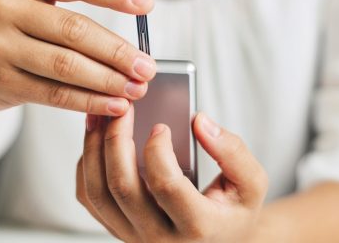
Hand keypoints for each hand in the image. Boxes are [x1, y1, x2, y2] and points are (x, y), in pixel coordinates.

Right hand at [0, 0, 156, 114]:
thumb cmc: (8, 38)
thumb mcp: (30, 12)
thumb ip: (72, 21)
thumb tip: (132, 49)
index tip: (146, 6)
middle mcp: (6, 8)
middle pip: (75, 30)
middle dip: (117, 51)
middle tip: (147, 67)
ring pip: (66, 65)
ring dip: (107, 80)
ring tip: (136, 90)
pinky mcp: (0, 81)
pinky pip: (54, 93)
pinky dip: (88, 101)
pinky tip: (113, 105)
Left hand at [76, 107, 268, 241]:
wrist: (218, 242)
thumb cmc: (233, 211)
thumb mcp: (251, 183)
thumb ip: (233, 152)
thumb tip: (200, 121)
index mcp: (197, 227)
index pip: (166, 186)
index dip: (158, 151)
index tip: (160, 126)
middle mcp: (160, 238)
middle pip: (123, 187)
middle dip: (116, 140)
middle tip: (123, 109)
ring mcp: (134, 237)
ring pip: (98, 193)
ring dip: (93, 149)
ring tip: (100, 116)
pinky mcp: (117, 230)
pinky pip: (89, 198)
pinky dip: (86, 165)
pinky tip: (97, 140)